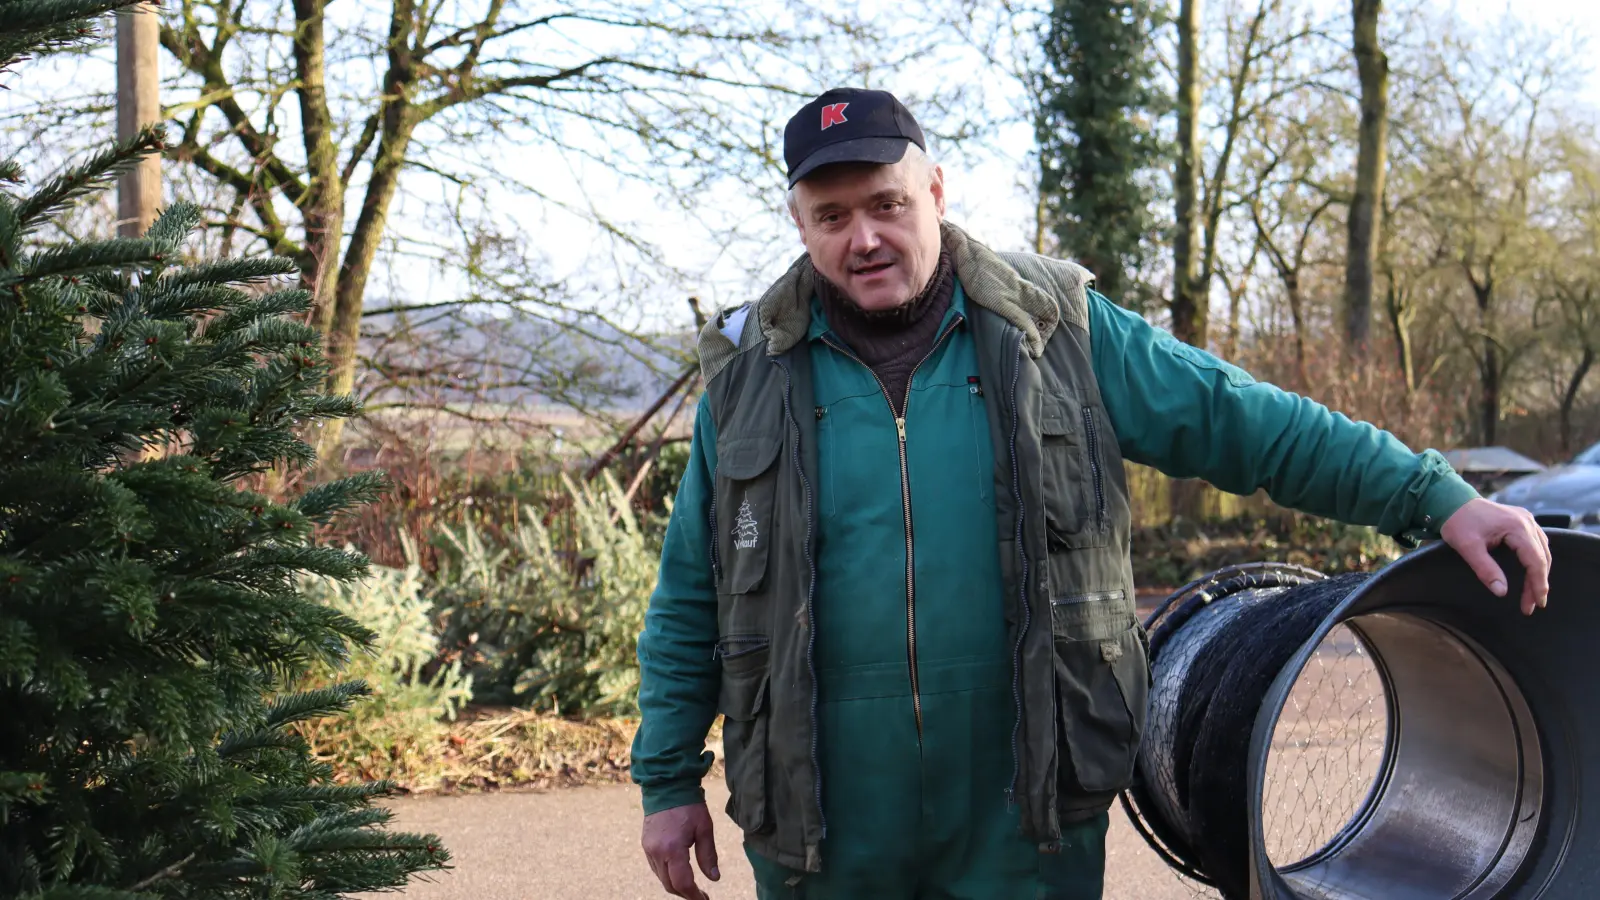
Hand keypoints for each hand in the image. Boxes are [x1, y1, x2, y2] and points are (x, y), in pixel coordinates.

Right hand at [642, 803, 719, 898]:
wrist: (667, 786)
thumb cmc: (689, 806)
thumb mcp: (705, 829)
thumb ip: (708, 855)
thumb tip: (714, 878)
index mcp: (673, 849)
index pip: (682, 883)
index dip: (694, 895)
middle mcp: (657, 852)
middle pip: (669, 885)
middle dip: (685, 894)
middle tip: (701, 895)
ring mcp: (648, 849)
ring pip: (661, 878)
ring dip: (675, 886)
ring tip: (691, 886)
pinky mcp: (645, 844)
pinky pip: (655, 868)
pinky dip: (667, 875)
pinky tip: (679, 872)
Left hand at [1439, 497, 1551, 614]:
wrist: (1451, 500)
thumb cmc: (1458, 522)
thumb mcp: (1467, 547)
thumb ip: (1485, 569)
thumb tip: (1502, 592)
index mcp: (1517, 527)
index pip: (1536, 560)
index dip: (1538, 584)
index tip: (1537, 603)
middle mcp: (1527, 521)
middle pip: (1542, 557)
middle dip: (1538, 583)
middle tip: (1533, 605)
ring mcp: (1526, 519)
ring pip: (1542, 550)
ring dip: (1538, 572)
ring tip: (1532, 594)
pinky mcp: (1521, 520)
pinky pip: (1536, 543)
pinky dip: (1536, 560)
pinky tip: (1532, 573)